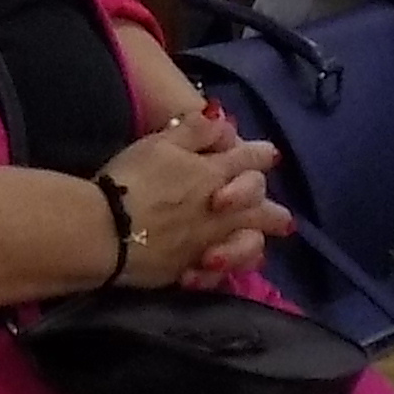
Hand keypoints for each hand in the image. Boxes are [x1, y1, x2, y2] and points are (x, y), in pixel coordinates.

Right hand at [97, 105, 276, 290]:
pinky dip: (223, 271)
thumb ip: (194, 131)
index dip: (259, 154)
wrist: (108, 230)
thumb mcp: (159, 143)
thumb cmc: (131, 180)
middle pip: (256, 207)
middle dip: (271, 211)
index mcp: (213, 174)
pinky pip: (217, 273)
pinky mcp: (190, 268)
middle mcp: (220, 210)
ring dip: (254, 243)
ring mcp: (208, 242)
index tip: (271, 154)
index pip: (247, 159)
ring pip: (246, 243)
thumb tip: (222, 119)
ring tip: (261, 246)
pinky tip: (221, 269)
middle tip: (285, 220)